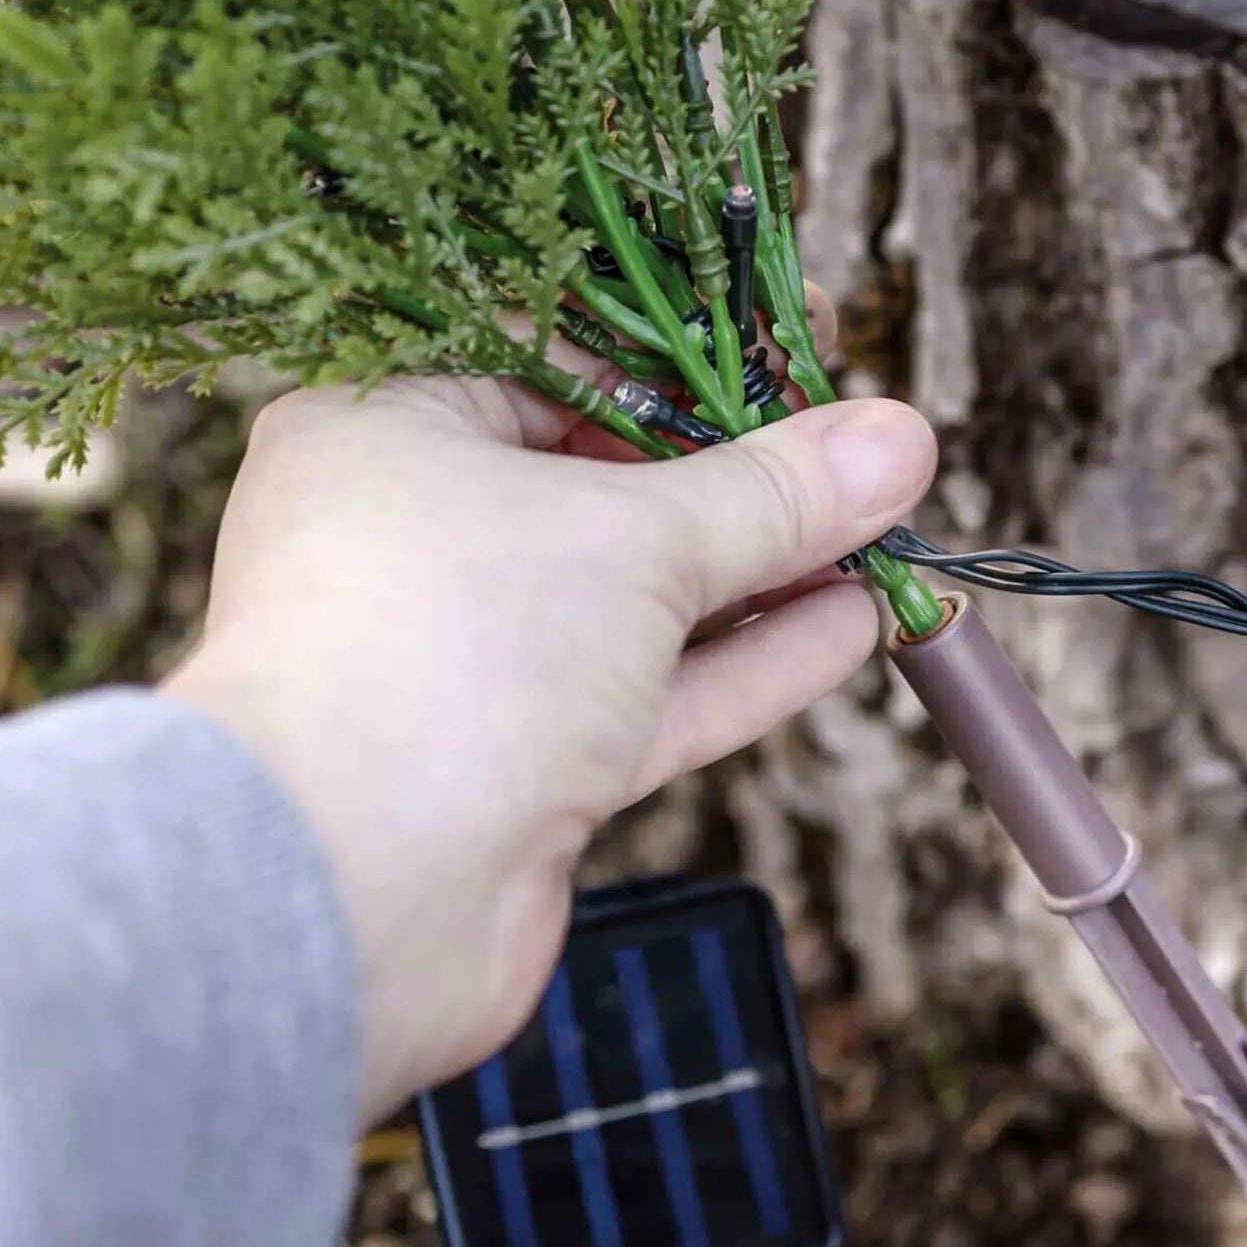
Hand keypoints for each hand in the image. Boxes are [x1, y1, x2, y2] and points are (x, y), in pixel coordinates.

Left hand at [164, 364, 935, 1122]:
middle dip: (741, 478)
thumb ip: (773, 493)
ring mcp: (464, 658)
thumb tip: (897, 437)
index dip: (691, 357)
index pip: (557, 362)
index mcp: (386, 432)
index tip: (799, 345)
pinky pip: (644, 692)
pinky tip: (848, 624)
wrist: (349, 902)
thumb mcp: (634, 539)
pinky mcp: (513, 765)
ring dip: (760, 573)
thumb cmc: (447, 652)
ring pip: (635, 598)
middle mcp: (412, 537)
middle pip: (604, 485)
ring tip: (881, 533)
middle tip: (862, 447)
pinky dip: (742, 662)